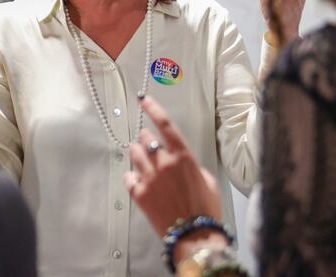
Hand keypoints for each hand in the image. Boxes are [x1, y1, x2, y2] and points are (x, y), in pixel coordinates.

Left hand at [125, 96, 221, 235]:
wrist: (194, 236)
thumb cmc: (206, 209)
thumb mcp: (207, 180)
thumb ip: (191, 165)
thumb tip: (180, 161)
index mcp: (184, 157)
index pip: (165, 125)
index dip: (153, 109)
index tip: (143, 99)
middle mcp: (165, 164)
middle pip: (147, 139)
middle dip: (146, 139)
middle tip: (148, 144)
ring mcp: (150, 178)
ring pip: (134, 154)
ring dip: (137, 152)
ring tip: (140, 157)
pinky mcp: (139, 194)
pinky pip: (128, 176)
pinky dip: (131, 176)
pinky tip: (137, 179)